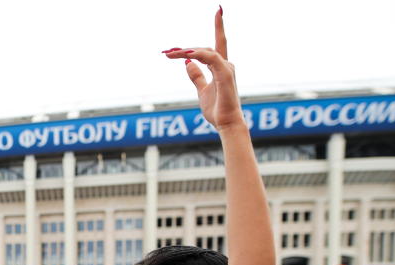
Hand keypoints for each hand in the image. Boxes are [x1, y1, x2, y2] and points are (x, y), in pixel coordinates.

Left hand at [163, 8, 243, 130]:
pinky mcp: (225, 74)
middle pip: (203, 49)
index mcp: (221, 67)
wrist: (226, 123)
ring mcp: (227, 68)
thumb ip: (196, 76)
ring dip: (186, 51)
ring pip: (205, 51)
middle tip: (166, 52)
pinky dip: (198, 55)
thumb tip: (187, 63)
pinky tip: (186, 55)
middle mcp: (226, 64)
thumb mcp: (202, 90)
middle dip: (184, 49)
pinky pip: (211, 58)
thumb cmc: (217, 109)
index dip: (218, 26)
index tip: (218, 10)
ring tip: (170, 54)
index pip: (218, 43)